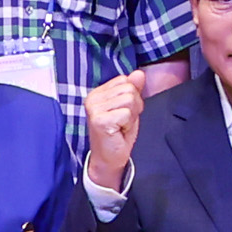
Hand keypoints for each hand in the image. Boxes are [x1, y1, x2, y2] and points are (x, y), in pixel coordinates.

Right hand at [84, 71, 145, 190]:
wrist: (109, 158)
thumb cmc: (118, 133)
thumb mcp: (129, 108)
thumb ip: (134, 89)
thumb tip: (139, 73)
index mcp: (97, 92)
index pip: (125, 80)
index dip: (132, 97)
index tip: (123, 112)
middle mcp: (93, 98)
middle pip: (129, 89)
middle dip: (134, 107)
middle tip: (123, 121)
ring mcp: (94, 109)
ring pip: (129, 100)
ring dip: (131, 116)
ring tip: (121, 126)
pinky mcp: (99, 120)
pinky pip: (127, 113)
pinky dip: (128, 124)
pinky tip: (119, 131)